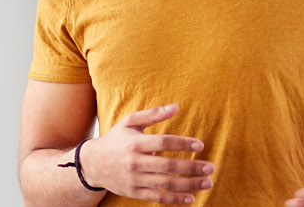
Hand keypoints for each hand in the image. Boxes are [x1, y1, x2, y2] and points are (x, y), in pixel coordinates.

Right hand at [81, 104, 213, 204]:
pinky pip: (157, 197)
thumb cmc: (115, 140)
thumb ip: (153, 114)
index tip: (200, 145)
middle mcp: (135, 162)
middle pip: (168, 166)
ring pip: (165, 184)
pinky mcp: (134, 192)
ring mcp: (134, 179)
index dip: (183, 143)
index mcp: (135, 143)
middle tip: (211, 167)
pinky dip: (175, 199)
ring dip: (189, 184)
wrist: (92, 164)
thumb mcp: (130, 122)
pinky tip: (191, 198)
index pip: (163, 143)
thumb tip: (176, 107)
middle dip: (192, 167)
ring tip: (207, 182)